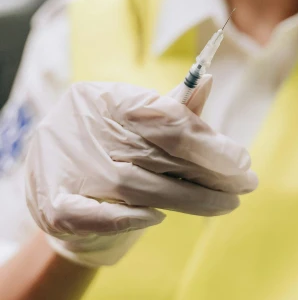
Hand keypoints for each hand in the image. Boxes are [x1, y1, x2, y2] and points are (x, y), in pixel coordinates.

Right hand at [25, 76, 256, 265]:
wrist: (56, 184)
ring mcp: (63, 167)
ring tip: (224, 204)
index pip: (165, 119)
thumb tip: (207, 80)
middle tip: (244, 184)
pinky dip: (127, 218)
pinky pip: (93, 215)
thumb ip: (172, 109)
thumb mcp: (138, 121)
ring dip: (186, 198)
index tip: (242, 162)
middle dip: (208, 172)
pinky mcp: (52, 206)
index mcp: (103, 98)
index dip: (208, 143)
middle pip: (155, 152)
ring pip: (134, 185)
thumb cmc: (110, 146)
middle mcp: (80, 127)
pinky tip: (159, 217)